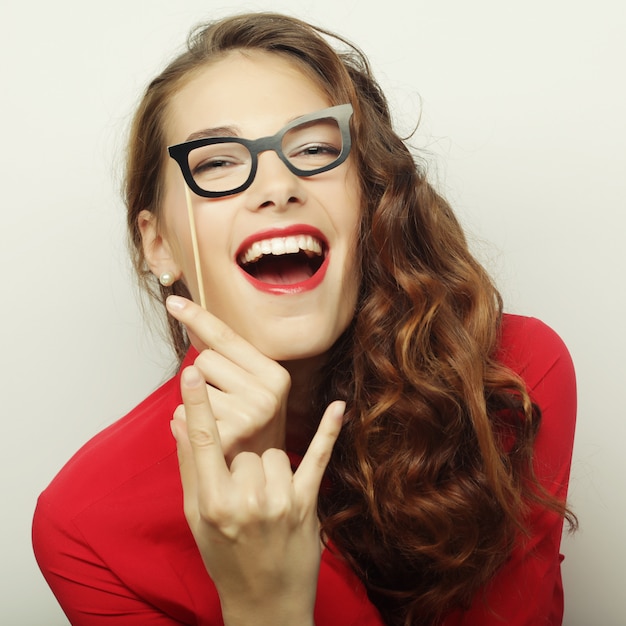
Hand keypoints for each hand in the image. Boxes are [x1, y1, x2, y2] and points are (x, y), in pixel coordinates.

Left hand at [166, 295, 290, 462]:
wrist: (261, 481)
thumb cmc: (252, 429)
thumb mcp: (253, 389)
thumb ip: (227, 357)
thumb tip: (190, 318)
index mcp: (276, 375)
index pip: (227, 337)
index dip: (197, 317)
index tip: (173, 301)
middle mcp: (267, 392)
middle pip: (203, 360)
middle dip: (204, 378)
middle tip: (225, 404)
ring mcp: (249, 415)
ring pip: (190, 386)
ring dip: (196, 403)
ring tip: (220, 423)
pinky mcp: (228, 436)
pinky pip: (181, 413)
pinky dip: (187, 424)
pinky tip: (211, 437)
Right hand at [171, 365, 344, 625]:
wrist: (266, 603)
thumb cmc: (225, 558)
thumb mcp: (196, 519)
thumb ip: (190, 469)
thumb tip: (179, 422)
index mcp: (212, 503)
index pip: (201, 442)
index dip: (195, 404)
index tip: (191, 371)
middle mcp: (246, 501)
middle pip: (242, 446)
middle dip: (240, 461)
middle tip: (240, 492)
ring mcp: (281, 502)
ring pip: (271, 451)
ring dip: (267, 467)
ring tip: (263, 497)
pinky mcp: (307, 503)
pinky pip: (317, 457)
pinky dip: (327, 431)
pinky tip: (338, 407)